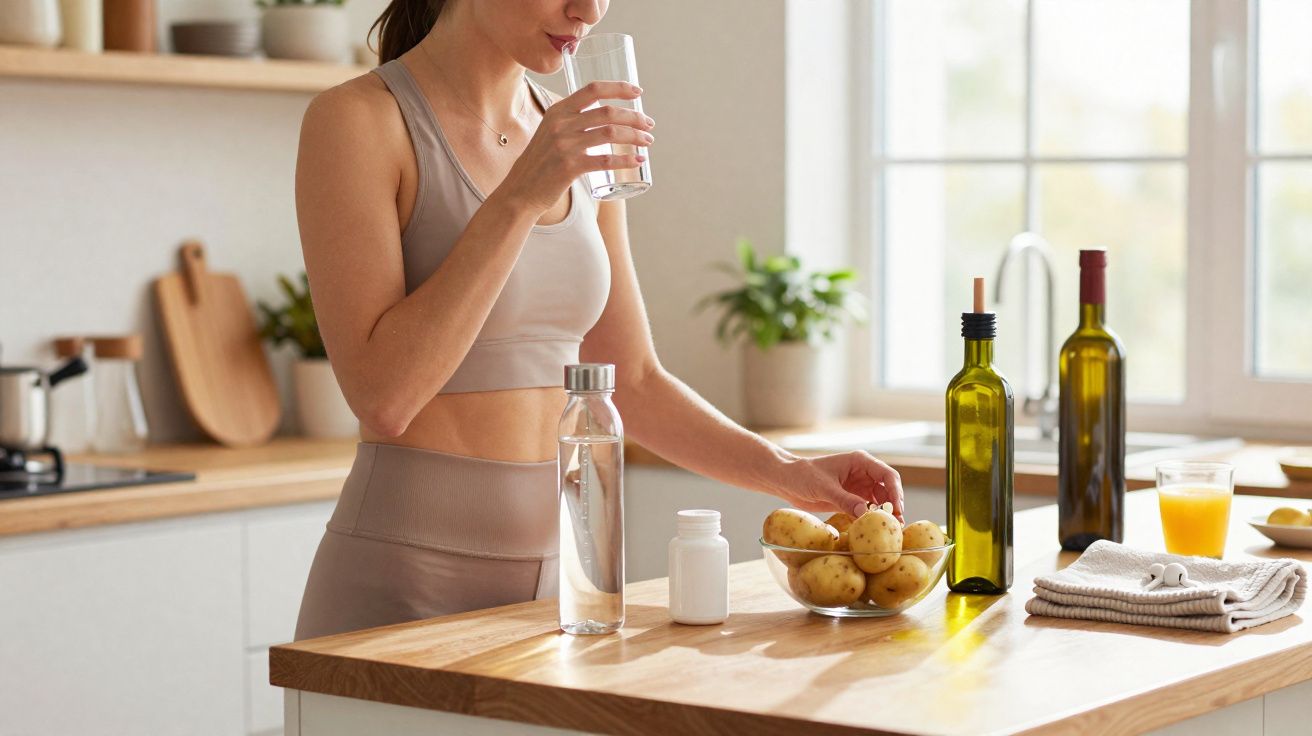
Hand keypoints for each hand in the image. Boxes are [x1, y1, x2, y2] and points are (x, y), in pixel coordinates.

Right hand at [499, 81, 654, 213]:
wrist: (521, 190)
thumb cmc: (541, 161)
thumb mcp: (550, 131)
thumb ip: (572, 121)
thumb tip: (606, 116)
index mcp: (558, 110)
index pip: (593, 89)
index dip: (619, 88)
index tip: (638, 92)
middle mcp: (561, 124)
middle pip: (607, 112)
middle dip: (634, 117)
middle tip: (649, 124)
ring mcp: (564, 145)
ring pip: (610, 134)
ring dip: (635, 136)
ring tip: (647, 142)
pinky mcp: (569, 167)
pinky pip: (605, 160)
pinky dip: (626, 160)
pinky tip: (637, 161)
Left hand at [774, 451, 904, 521]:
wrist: (787, 481)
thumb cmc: (803, 475)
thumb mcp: (824, 487)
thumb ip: (844, 500)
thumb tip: (864, 514)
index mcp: (860, 462)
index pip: (886, 474)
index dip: (895, 490)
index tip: (897, 507)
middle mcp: (863, 474)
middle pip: (887, 489)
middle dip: (893, 506)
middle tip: (896, 524)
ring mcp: (858, 488)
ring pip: (879, 501)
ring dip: (885, 514)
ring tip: (890, 530)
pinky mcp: (851, 501)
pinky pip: (867, 510)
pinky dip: (872, 519)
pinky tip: (875, 530)